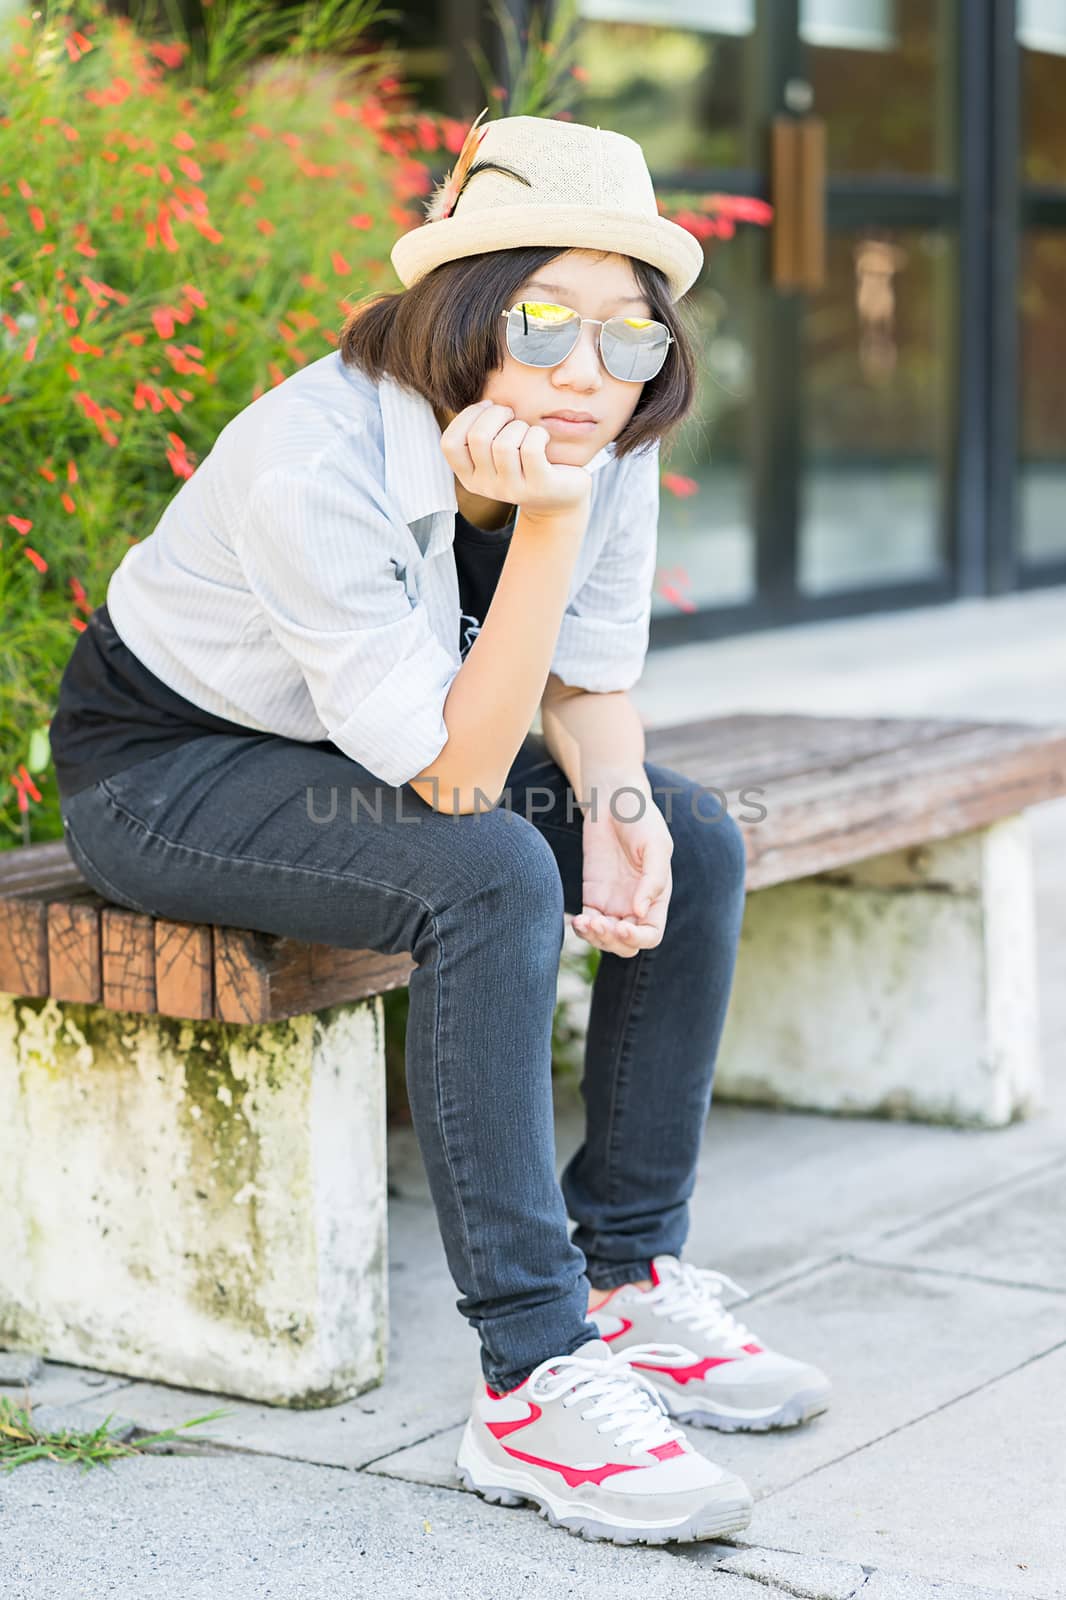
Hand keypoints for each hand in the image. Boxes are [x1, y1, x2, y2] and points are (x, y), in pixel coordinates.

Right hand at [440, 400, 592, 519]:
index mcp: (469, 477)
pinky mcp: (538, 487)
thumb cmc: (525, 463)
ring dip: (519, 426)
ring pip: (504, 444)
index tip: (488, 408)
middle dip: (498, 414)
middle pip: (478, 438)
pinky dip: (538, 434)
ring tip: (527, 431)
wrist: (560, 497)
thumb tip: (484, 403)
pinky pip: (530, 449)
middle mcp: (486, 487)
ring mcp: (511, 490)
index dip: (467, 416)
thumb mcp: (496, 452)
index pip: (450, 444)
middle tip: (512, 416)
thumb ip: (481, 432)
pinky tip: (542, 438)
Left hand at [571, 787, 672, 958]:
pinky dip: (582, 928)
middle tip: (599, 924)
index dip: (638, 939)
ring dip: (595, 938)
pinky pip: (588, 922)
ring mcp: (613, 902)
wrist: (613, 801)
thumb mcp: (655, 845)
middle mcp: (636, 906)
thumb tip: (640, 914)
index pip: (651, 935)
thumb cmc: (641, 819)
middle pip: (626, 944)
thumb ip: (652, 880)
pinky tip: (577, 920)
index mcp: (657, 899)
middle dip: (613, 941)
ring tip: (584, 922)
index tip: (622, 928)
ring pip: (605, 938)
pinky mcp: (592, 895)